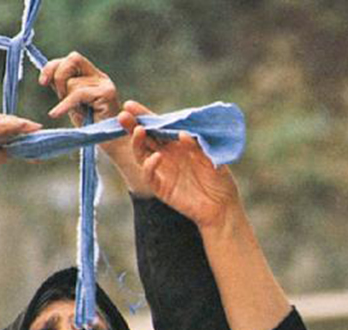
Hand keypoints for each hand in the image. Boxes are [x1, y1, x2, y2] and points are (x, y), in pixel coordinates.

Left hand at [40, 51, 119, 124]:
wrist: (109, 142)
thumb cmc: (90, 124)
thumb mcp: (71, 102)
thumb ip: (63, 87)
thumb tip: (46, 77)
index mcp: (92, 75)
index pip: (71, 59)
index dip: (53, 66)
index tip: (42, 82)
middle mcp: (100, 76)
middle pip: (73, 59)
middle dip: (59, 76)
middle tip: (58, 95)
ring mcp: (105, 84)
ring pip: (73, 82)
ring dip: (66, 98)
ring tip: (74, 111)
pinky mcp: (107, 94)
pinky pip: (78, 94)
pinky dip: (64, 104)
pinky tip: (56, 114)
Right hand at [118, 101, 240, 229]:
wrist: (223, 207)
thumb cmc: (219, 179)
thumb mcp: (212, 158)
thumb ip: (198, 146)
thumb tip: (182, 134)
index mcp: (178, 144)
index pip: (158, 127)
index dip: (145, 116)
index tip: (131, 105)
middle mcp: (167, 155)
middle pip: (144, 138)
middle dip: (133, 125)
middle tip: (124, 115)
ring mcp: (162, 171)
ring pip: (142, 154)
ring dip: (137, 142)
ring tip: (139, 131)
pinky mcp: (162, 188)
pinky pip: (150, 175)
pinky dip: (149, 166)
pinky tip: (155, 157)